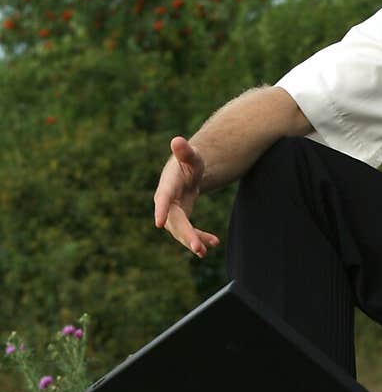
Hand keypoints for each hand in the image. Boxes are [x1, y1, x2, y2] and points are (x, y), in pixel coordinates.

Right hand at [153, 136, 219, 257]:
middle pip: (174, 221)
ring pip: (181, 231)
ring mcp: (172, 214)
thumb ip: (186, 152)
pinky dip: (200, 239)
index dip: (160, 210)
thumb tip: (177, 140)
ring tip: (205, 251)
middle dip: (186, 235)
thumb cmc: (188, 163)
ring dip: (193, 241)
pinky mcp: (181, 222)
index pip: (162, 198)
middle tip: (197, 248)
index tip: (158, 223)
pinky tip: (214, 243)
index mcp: (167, 186)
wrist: (186, 175)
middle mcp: (166, 203)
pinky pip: (189, 233)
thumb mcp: (192, 157)